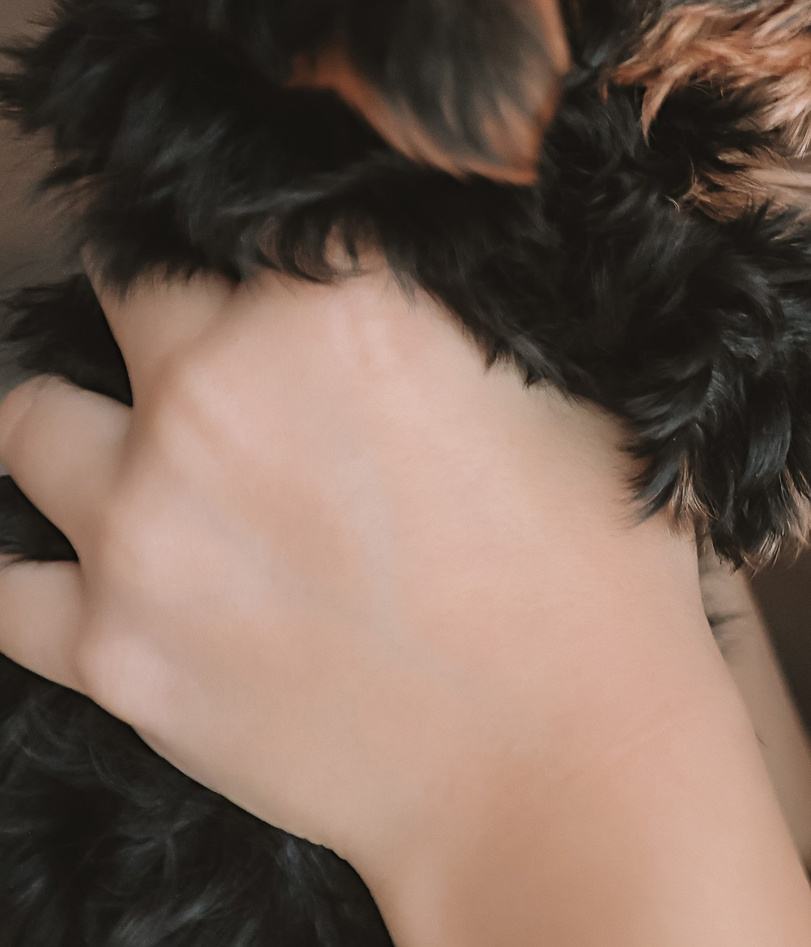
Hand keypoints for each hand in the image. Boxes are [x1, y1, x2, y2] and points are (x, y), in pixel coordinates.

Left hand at [0, 261, 786, 937]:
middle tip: (213, 343)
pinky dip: (36, 573)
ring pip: (28, 420)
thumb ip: (450, 311)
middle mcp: (214, 389)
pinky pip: (3, 586)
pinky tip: (84, 565)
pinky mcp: (107, 646)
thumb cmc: (593, 575)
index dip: (262, 230)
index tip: (269, 257)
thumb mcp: (561, 390)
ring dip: (78, 424)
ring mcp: (142, 523)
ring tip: (136, 452)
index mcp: (337, 304)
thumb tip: (400, 261)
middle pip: (125, 282)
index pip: (245, 207)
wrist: (561, 761)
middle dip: (167, 303)